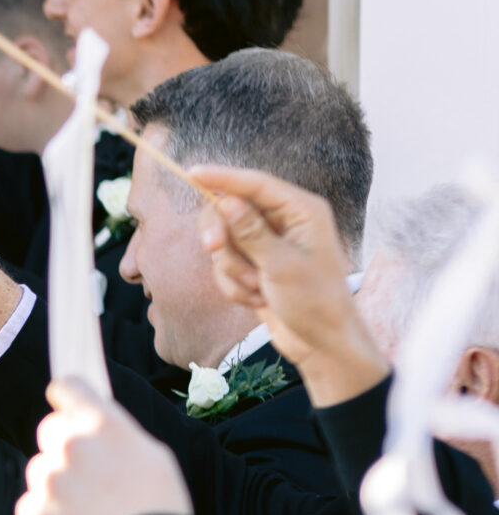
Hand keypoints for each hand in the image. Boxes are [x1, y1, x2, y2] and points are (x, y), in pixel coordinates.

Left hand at [15, 380, 191, 514]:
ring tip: (87, 509)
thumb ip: (116, 433)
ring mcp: (48, 480)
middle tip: (89, 473)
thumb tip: (93, 422)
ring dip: (56, 483)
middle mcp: (70, 446)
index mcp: (104, 425)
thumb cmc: (158, 510)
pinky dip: (47, 514)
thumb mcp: (153, 457)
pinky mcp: (32, 511)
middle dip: (64, 446)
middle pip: (51, 429)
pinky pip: (32, 502)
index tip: (67, 403)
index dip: (68, 397)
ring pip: (41, 468)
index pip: (68, 388)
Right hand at [192, 164, 389, 405]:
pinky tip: (256, 299)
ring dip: (232, 270)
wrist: (321, 343)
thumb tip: (227, 201)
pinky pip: (226, 266)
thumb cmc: (314, 302)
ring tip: (256, 289)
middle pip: (231, 211)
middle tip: (213, 248)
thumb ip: (251, 232)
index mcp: (301, 211)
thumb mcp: (281, 265)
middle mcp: (284, 222)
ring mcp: (268, 245)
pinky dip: (233, 285)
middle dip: (222, 236)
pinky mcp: (256, 266)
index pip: (256, 185)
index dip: (224, 178)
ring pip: (224, 242)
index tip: (193, 172)